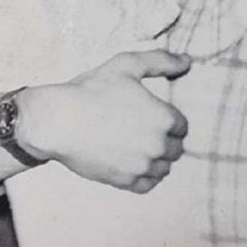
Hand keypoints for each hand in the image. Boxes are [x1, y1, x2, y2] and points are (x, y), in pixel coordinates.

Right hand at [17, 50, 190, 192]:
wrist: (58, 121)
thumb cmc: (91, 90)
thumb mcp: (127, 65)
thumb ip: (161, 61)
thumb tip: (187, 61)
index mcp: (164, 118)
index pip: (182, 126)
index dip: (168, 121)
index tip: (151, 117)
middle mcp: (159, 145)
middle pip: (176, 149)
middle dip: (165, 140)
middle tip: (143, 132)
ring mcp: (142, 166)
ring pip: (163, 168)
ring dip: (156, 159)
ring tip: (138, 148)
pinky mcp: (126, 181)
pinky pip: (147, 185)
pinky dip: (145, 177)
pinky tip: (134, 165)